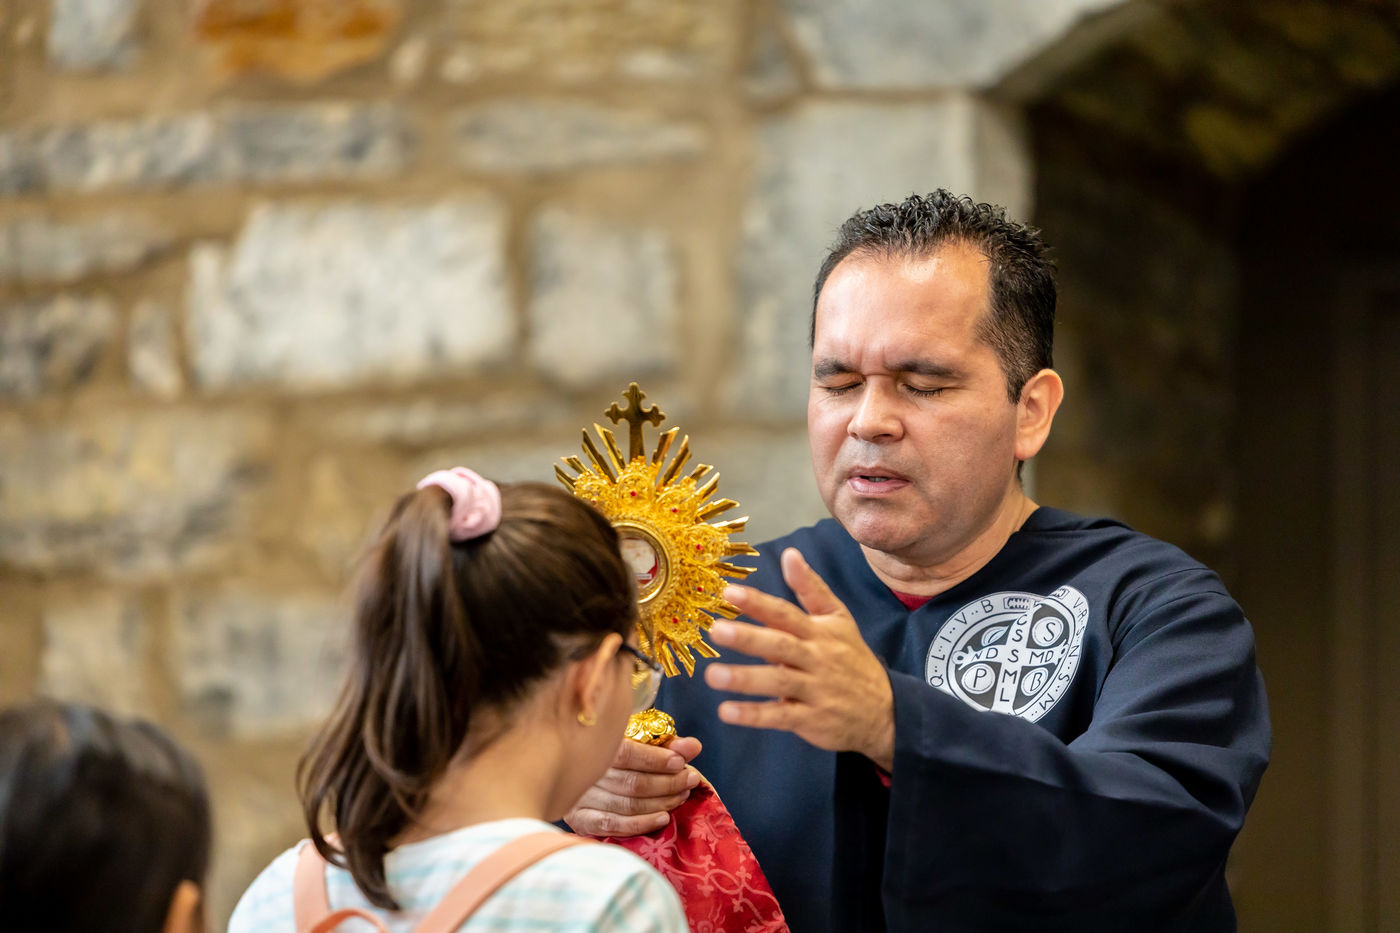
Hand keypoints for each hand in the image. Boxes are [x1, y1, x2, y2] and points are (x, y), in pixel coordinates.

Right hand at [564, 736, 701, 836]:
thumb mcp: (641, 741)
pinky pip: (613, 826)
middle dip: (668, 783)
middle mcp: (584, 771)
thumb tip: (692, 747)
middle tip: (690, 779)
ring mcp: (580, 797)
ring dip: (661, 802)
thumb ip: (667, 744)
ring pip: (627, 805)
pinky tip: (663, 818)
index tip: (680, 762)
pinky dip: (642, 823)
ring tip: (681, 796)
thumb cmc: (618, 754)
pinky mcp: (581, 820)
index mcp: (596, 744)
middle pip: (632, 783)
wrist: (578, 770)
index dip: (656, 760)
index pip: (627, 754)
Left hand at [704, 548, 895, 770]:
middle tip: (716, 631)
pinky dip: (754, 715)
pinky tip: (726, 711)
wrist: (885, 710)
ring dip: (745, 679)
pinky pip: (780, 717)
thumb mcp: (838, 619)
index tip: (729, 592)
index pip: (786, 614)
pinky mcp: (811, 720)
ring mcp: (815, 690)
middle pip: (780, 646)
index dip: (759, 603)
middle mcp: (816, 659)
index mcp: (819, 632)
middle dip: (748, 638)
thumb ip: (811, 588)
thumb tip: (789, 553)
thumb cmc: (851, 658)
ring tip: (712, 675)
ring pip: (778, 683)